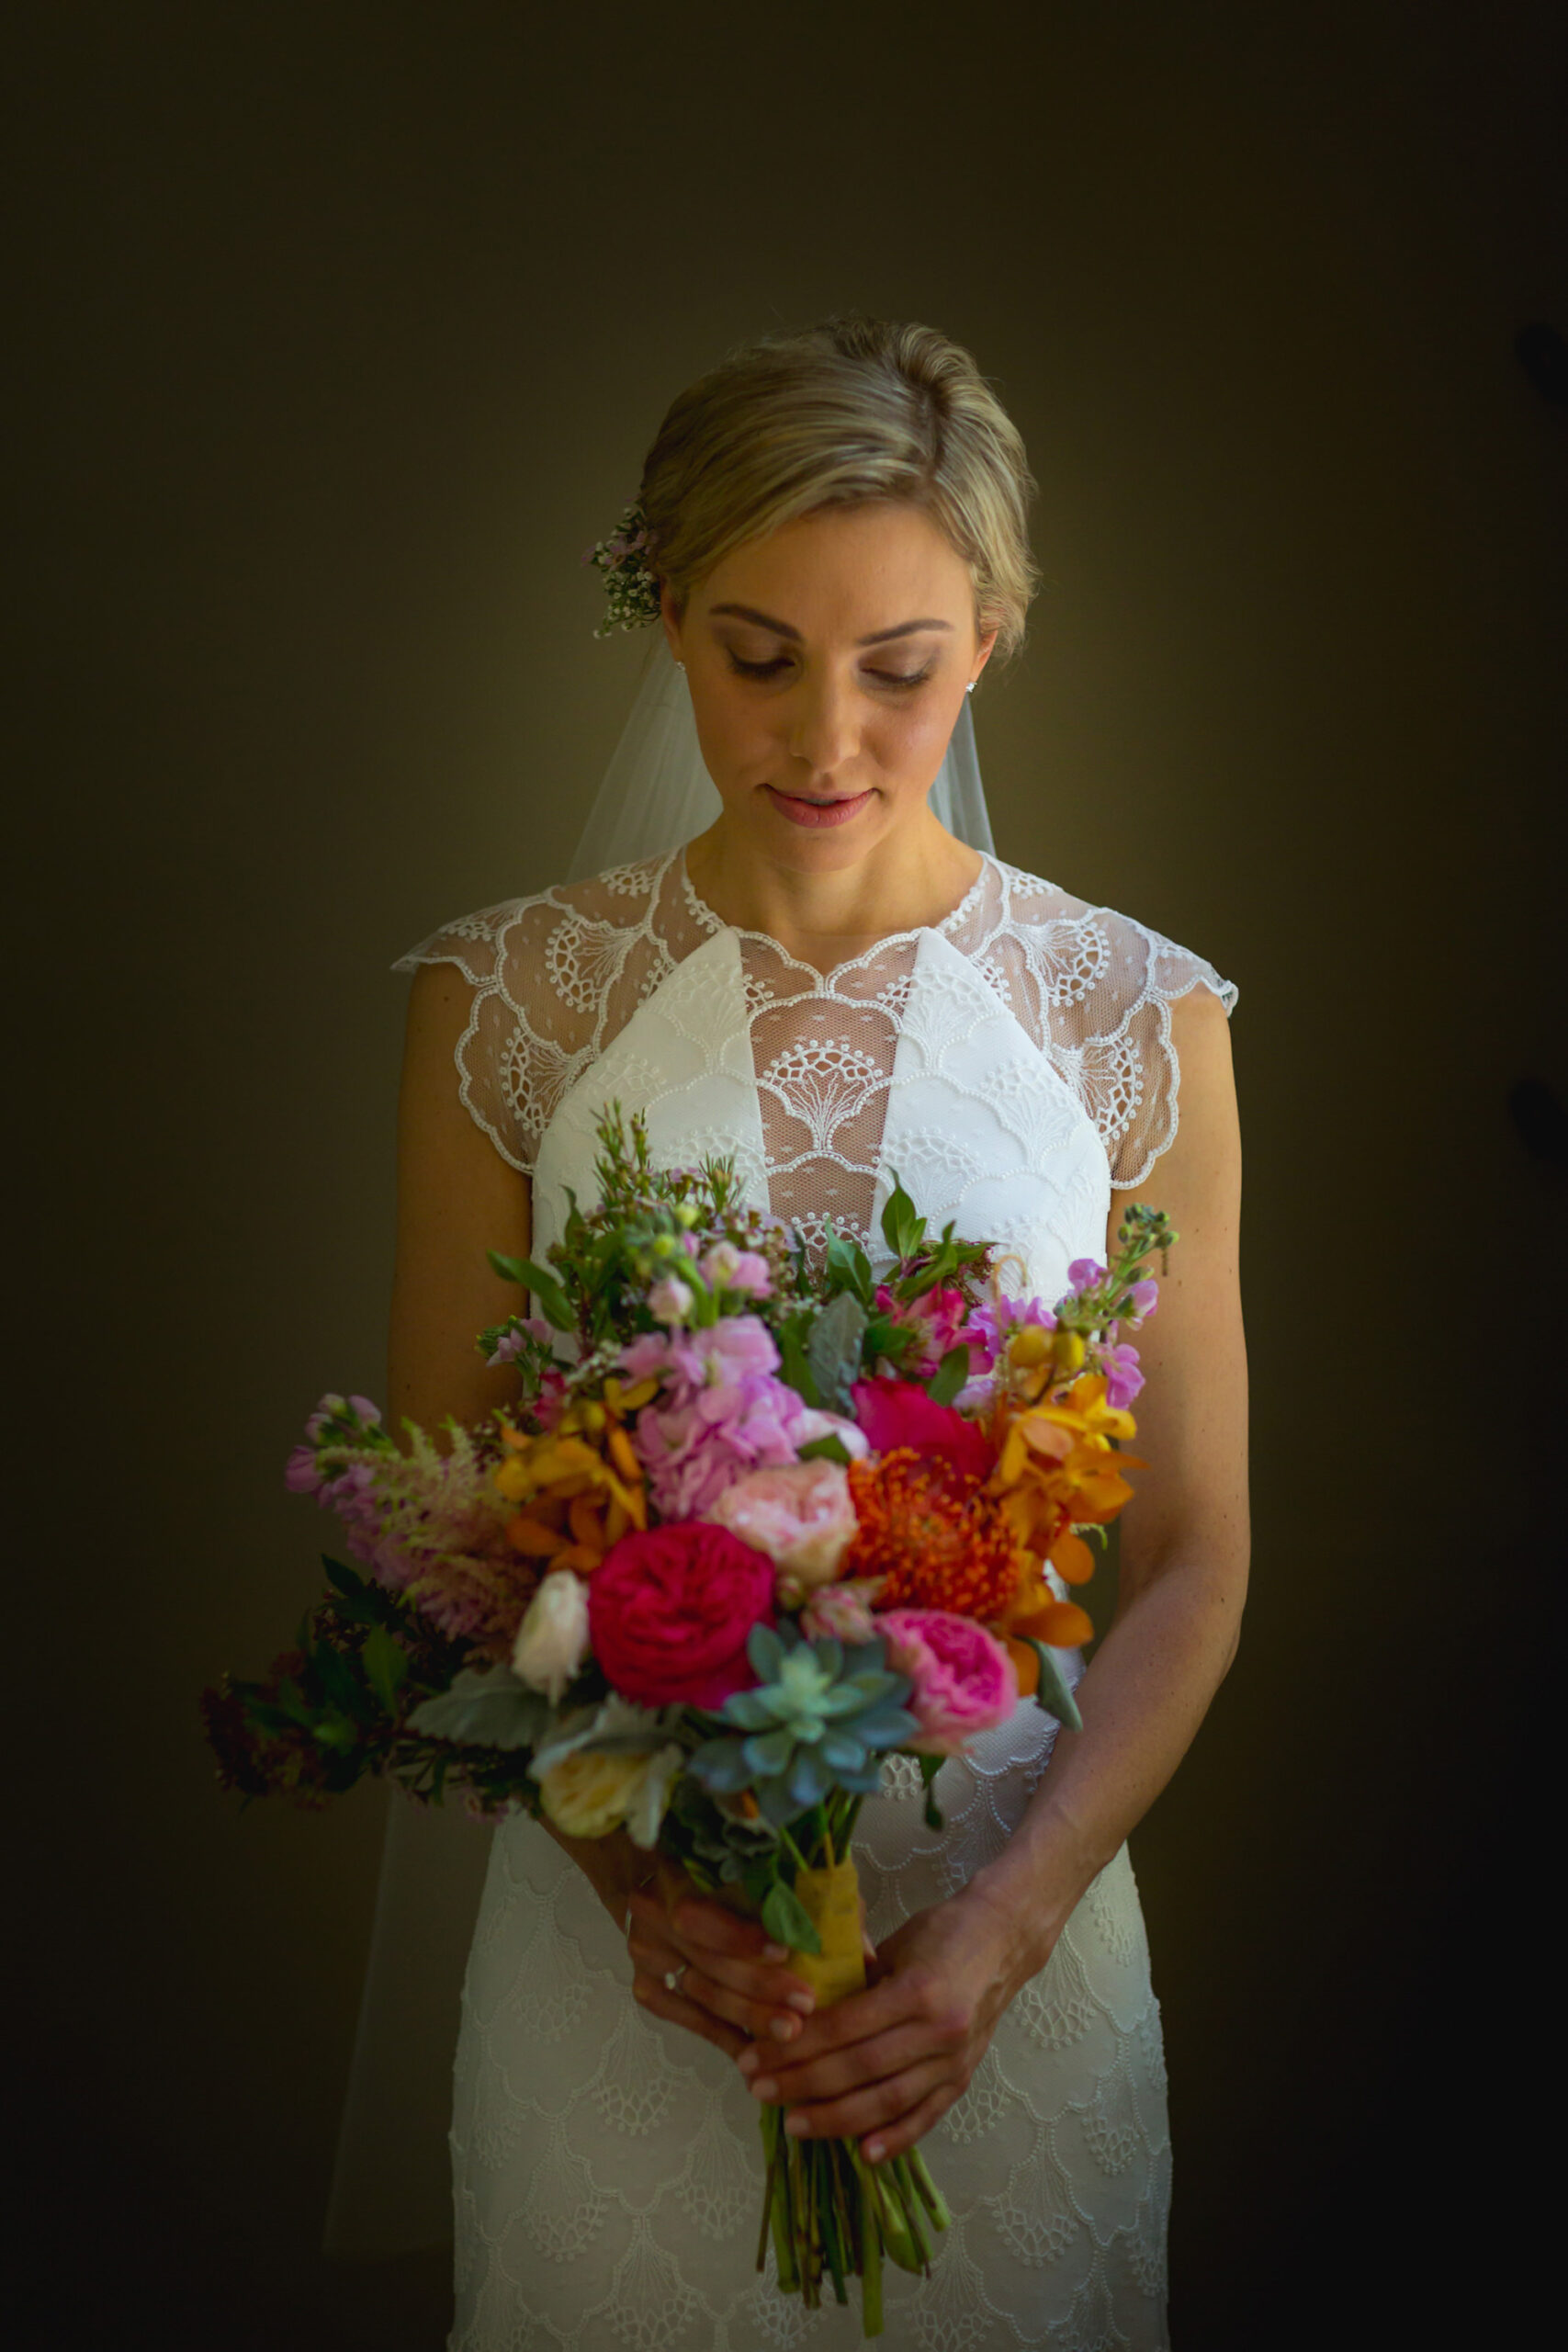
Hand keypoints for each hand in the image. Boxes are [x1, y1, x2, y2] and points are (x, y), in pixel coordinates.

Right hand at [626, 1862, 818, 2063]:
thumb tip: (817, 1909)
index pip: (696, 1915)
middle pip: (705, 1962)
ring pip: (699, 1995)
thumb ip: (766, 1880)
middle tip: (804, 2003)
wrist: (661, 1888)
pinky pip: (688, 2019)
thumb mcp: (732, 1864)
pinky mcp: (646, 1987)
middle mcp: (650, 1916)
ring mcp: (644, 1955)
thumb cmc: (712, 1870)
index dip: (738, 1937)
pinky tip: (757, 2049)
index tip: (784, 1951)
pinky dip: (724, 2037)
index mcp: (670, 1876)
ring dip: (747, 2018)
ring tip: (790, 2033)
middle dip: (759, 1987)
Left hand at [735, 1880, 1044, 2164]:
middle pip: (859, 2069)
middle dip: (803, 2084)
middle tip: (759, 2090)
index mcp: (917, 1990)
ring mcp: (954, 2060)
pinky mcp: (964, 2079)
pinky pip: (926, 2117)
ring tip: (793, 2125)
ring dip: (836, 2119)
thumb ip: (853, 1982)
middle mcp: (939, 2031)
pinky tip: (861, 2154)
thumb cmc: (940, 1932)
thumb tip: (799, 2013)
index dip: (796, 2047)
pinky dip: (894, 2139)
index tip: (755, 2056)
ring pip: (888, 2101)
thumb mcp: (892, 1945)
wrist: (1003, 1938)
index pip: (845, 2028)